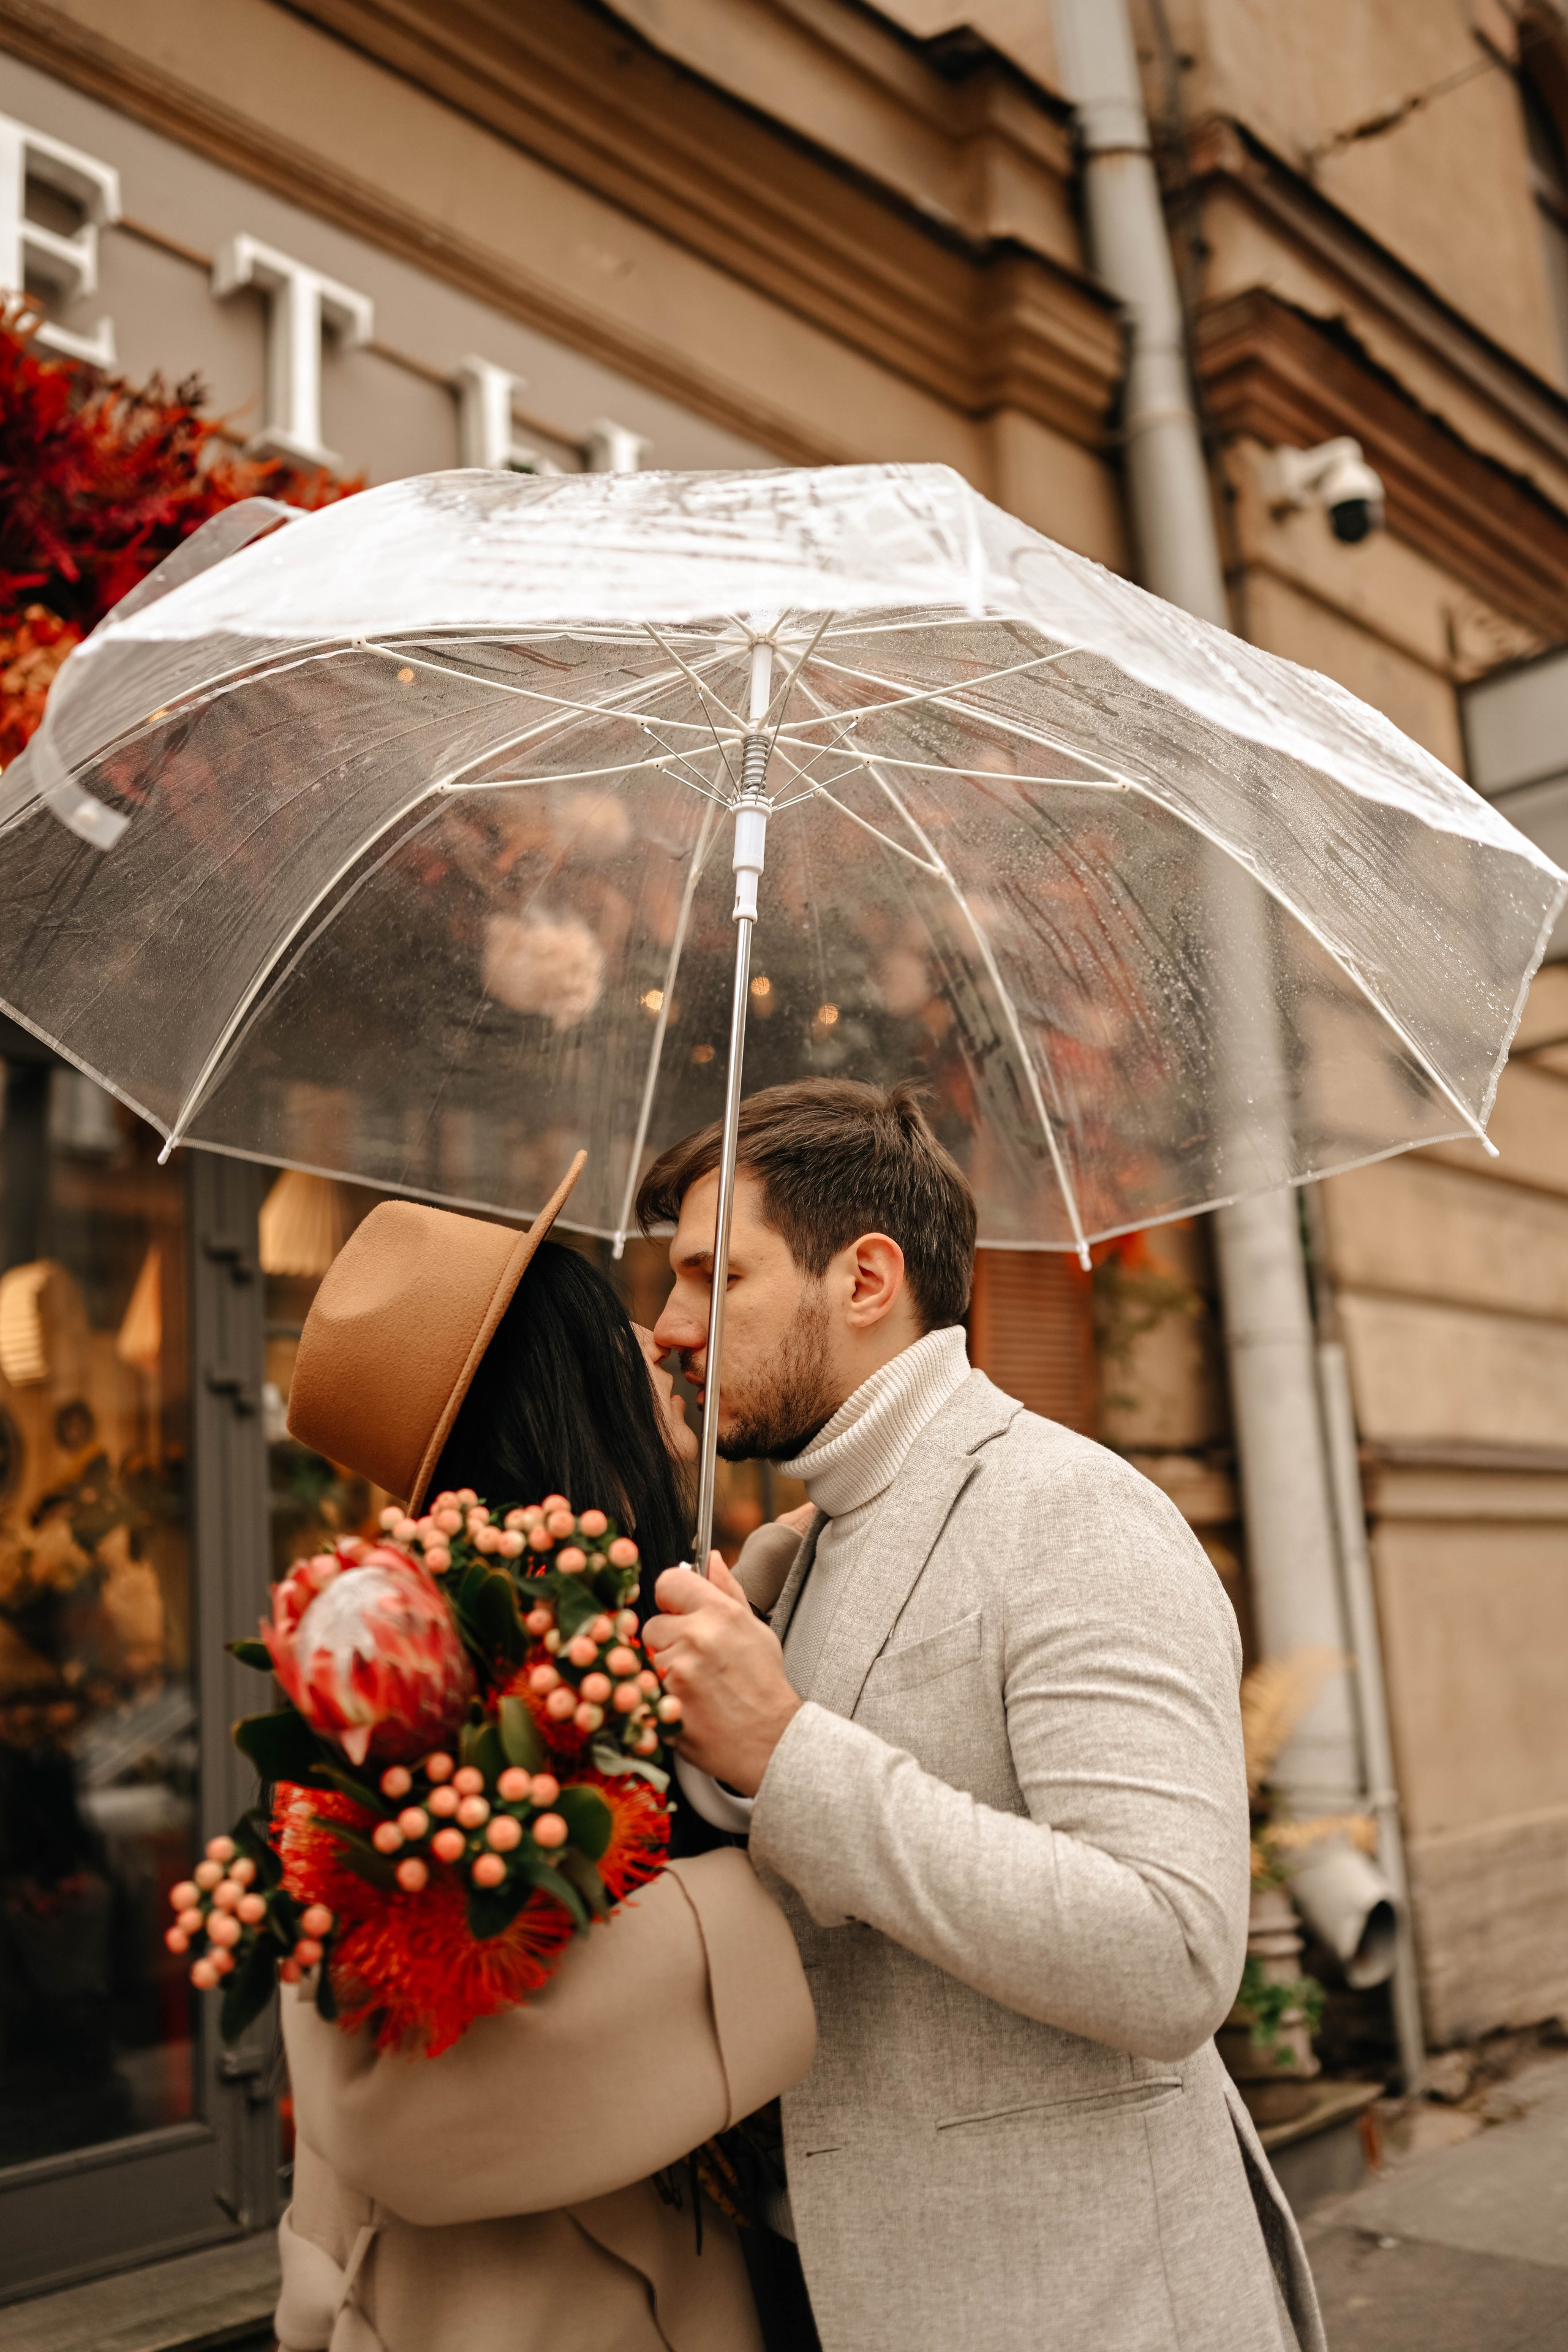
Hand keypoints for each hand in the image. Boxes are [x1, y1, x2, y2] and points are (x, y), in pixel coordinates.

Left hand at [644, 1553, 802, 1796]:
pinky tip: (684, 1704)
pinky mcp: (663, 1704)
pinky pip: (644, 1688)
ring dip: (660, 1671)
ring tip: (691, 1687)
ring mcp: (677, 1673)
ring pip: (646, 1658)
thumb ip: (727, 1591)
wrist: (770, 1742)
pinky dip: (657, 1697)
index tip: (679, 1613)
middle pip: (651, 1624)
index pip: (668, 1581)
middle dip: (667, 1641)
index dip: (672, 1599)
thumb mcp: (754, 1630)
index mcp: (721, 1613)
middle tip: (693, 1662)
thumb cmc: (762, 1686)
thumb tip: (710, 1559)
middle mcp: (697, 1637)